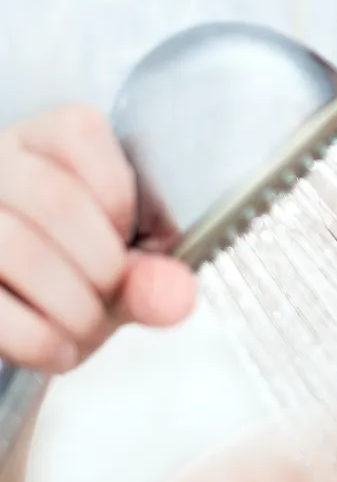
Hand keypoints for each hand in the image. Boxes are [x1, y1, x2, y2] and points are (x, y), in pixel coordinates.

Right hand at [0, 104, 195, 373]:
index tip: (130, 237)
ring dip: (72, 306)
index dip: (119, 198)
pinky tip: (56, 350)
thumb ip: (152, 276)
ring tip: (85, 325)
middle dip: (103, 264)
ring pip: (15, 247)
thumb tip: (176, 296)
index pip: (78, 132)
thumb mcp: (118, 269)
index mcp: (36, 142)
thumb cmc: (69, 278)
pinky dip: (38, 340)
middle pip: (54, 199)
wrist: (22, 322)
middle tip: (110, 292)